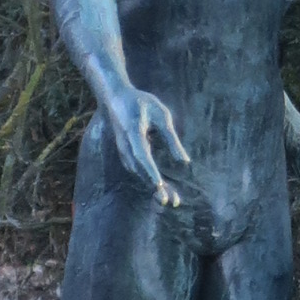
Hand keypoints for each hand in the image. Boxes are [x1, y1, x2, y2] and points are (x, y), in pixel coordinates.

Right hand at [102, 82, 192, 204]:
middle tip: (171, 202)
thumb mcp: (161, 115)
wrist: (114, 97)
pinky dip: (149, 179)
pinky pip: (137, 169)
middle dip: (156, 186)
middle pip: (140, 170)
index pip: (141, 155)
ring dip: (154, 186)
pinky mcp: (126, 153)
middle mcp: (125, 145)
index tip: (159, 186)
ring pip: (139, 172)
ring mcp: (123, 150)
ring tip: (172, 199)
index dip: (150, 171)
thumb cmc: (141, 103)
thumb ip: (171, 138)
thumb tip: (184, 161)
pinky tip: (161, 187)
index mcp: (133, 132)